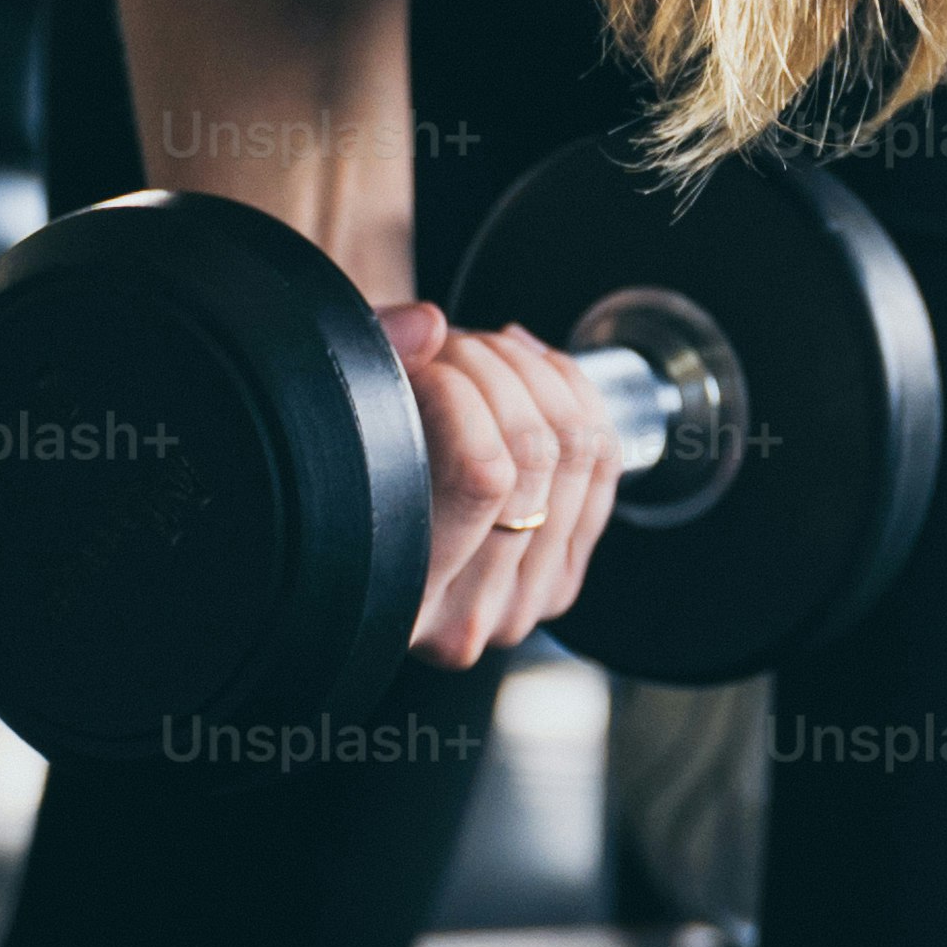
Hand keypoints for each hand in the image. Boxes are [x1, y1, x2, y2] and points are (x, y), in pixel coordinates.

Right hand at [378, 297, 622, 665]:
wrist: (367, 536)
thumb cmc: (346, 472)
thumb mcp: (340, 424)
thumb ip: (373, 369)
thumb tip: (427, 327)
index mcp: (400, 601)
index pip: (483, 474)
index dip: (461, 390)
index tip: (425, 362)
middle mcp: (470, 620)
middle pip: (537, 454)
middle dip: (497, 369)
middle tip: (455, 346)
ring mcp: (526, 602)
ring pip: (579, 450)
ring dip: (537, 375)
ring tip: (489, 352)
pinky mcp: (564, 575)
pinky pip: (605, 463)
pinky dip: (577, 398)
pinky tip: (536, 372)